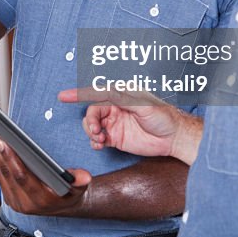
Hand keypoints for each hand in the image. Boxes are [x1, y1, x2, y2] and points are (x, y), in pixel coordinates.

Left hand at [0, 126, 91, 215]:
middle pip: (5, 173)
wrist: (64, 206)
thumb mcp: (79, 187)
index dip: (11, 159)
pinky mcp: (8, 194)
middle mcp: (23, 203)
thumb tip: (84, 177)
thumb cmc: (71, 192)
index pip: (22, 177)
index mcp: (39, 201)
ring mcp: (13, 200)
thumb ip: (79, 181)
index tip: (2, 141)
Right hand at [58, 88, 200, 164]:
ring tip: (99, 138)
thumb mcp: (144, 104)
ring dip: (91, 132)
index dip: (79, 94)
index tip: (63, 96)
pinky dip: (94, 142)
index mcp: (120, 95)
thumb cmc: (164, 117)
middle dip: (89, 121)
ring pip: (92, 125)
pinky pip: (97, 139)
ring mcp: (114, 123)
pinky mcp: (116, 138)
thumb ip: (123, 98)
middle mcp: (115, 108)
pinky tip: (100, 144)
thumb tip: (108, 92)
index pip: (96, 93)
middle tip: (96, 130)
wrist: (174, 137)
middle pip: (91, 111)